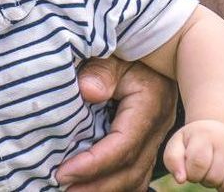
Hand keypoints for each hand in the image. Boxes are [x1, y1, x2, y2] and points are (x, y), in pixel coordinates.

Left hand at [55, 56, 175, 190]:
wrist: (160, 46)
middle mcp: (157, 129)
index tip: (63, 172)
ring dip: (106, 188)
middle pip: (130, 171)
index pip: (120, 147)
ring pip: (136, 176)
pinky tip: (95, 184)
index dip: (93, 164)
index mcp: (148, 108)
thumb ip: (100, 72)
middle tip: (64, 189)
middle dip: (97, 186)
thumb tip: (87, 92)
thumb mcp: (114, 54)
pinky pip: (137, 170)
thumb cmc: (130, 49)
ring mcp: (157, 137)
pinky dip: (116, 181)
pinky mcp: (150, 139)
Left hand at [163, 120, 223, 190]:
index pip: (198, 163)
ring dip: (222, 186)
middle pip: (215, 178)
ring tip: (218, 173)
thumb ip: (172, 159)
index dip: (192, 173)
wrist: (222, 129)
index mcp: (205, 134)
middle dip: (206, 180)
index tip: (192, 169)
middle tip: (207, 169)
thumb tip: (180, 179)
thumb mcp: (178, 143)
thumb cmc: (196, 141)